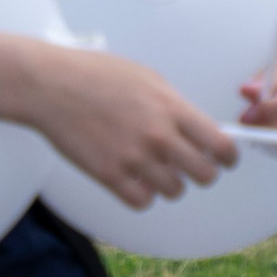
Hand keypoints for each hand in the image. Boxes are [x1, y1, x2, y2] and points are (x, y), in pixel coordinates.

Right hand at [35, 47, 236, 206]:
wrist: (48, 85)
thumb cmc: (92, 74)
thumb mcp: (145, 77)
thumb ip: (174, 104)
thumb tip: (198, 127)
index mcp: (170, 108)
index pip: (220, 145)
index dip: (227, 157)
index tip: (224, 159)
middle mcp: (157, 135)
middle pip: (204, 175)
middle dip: (200, 172)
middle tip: (188, 166)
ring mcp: (134, 158)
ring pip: (174, 191)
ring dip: (167, 182)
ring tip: (151, 167)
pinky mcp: (109, 175)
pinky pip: (142, 202)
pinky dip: (141, 194)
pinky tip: (132, 178)